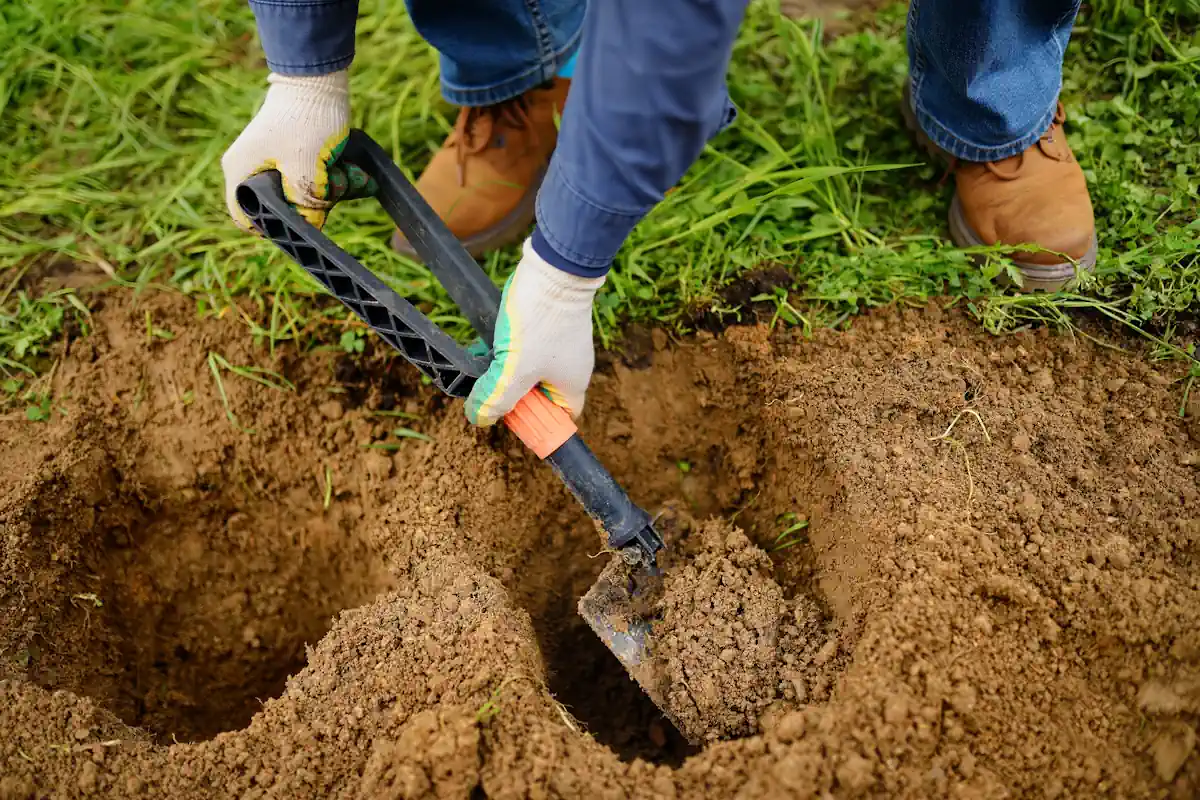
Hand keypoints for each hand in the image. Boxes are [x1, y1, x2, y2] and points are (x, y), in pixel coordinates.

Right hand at [221, 70, 372, 230]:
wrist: (319, 79)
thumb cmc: (306, 120)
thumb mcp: (308, 168)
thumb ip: (306, 202)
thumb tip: (311, 225)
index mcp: (242, 173)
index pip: (246, 219)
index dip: (273, 230)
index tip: (303, 227)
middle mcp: (252, 170)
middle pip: (282, 208)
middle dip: (315, 204)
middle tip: (334, 187)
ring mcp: (273, 162)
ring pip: (303, 194)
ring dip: (331, 190)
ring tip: (348, 172)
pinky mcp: (294, 156)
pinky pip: (314, 179)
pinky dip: (333, 177)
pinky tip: (351, 169)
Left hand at [465, 238, 604, 426]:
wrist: (553, 268)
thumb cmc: (542, 321)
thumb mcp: (515, 368)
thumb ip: (497, 398)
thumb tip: (480, 418)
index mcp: (572, 385)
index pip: (559, 418)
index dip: (535, 422)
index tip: (510, 415)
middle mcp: (570, 367)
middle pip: (538, 394)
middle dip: (511, 393)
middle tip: (489, 388)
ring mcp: (559, 345)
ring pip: (526, 370)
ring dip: (503, 370)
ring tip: (483, 363)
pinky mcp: (547, 325)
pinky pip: (524, 348)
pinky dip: (505, 350)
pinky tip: (486, 344)